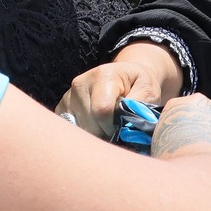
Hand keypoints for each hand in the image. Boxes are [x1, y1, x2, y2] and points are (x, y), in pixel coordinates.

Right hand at [59, 43, 184, 136]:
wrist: (125, 76)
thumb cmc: (138, 85)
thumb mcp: (148, 90)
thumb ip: (139, 106)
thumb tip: (126, 125)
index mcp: (103, 75)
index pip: (102, 111)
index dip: (115, 126)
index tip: (124, 127)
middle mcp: (80, 84)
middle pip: (90, 124)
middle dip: (106, 133)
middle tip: (119, 128)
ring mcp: (68, 96)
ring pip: (80, 131)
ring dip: (97, 134)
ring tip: (108, 124)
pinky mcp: (61, 108)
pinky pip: (72, 131)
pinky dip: (86, 134)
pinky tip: (97, 126)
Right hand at [149, 93, 210, 171]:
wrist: (193, 166)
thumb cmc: (170, 160)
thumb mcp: (157, 146)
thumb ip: (166, 143)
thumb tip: (169, 154)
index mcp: (180, 105)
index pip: (185, 117)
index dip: (189, 134)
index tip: (190, 147)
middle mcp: (207, 105)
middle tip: (210, 160)